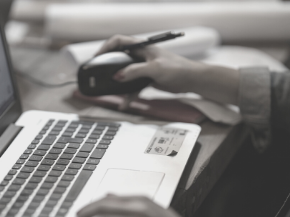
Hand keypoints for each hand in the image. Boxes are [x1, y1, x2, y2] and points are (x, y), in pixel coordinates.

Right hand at [96, 35, 239, 104]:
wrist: (192, 80)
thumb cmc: (178, 68)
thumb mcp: (155, 68)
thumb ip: (135, 71)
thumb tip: (118, 76)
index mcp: (142, 47)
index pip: (119, 41)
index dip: (106, 47)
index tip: (97, 57)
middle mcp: (140, 56)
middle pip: (118, 58)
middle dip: (107, 66)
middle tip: (98, 74)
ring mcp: (143, 68)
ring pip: (125, 75)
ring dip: (118, 84)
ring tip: (109, 92)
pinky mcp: (146, 79)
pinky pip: (133, 87)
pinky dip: (129, 95)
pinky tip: (124, 103)